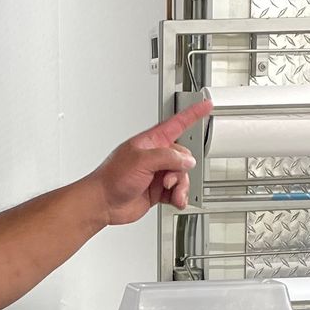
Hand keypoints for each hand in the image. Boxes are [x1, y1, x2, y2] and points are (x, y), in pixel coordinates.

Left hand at [82, 100, 211, 225]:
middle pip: (183, 157)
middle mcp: (155, 156)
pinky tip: (175, 201)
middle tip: (168, 180)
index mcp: (151, 142)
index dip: (192, 114)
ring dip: (181, 187)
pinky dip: (179, 197)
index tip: (206, 105)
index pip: (177, 123)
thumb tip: (187, 160)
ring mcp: (157, 173)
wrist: (103, 203)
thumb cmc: (112, 178)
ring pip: (182, 176)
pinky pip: (177, 191)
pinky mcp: (157, 190)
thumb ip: (167, 157)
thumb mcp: (141, 161)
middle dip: (181, 171)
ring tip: (172, 194)